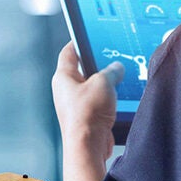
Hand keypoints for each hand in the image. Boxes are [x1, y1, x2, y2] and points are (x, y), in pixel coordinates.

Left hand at [52, 42, 123, 162]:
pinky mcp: (86, 116)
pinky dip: (108, 100)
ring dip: (105, 85)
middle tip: (111, 61)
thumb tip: (116, 68)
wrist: (88, 145)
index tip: (86, 35)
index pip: (68, 52)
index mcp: (63, 77)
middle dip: (98, 66)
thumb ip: (112, 71)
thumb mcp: (104, 83)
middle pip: (83, 70)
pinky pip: (98, 102)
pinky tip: (117, 101)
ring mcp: (75, 104)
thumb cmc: (87, 115)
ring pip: (92, 87)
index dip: (78, 42)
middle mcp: (66, 90)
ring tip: (117, 83)